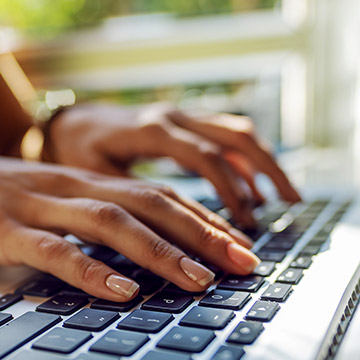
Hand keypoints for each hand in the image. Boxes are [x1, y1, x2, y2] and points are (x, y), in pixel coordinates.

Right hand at [0, 154, 260, 299]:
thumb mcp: (52, 205)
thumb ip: (94, 223)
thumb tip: (145, 258)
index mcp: (87, 183)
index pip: (159, 196)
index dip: (205, 220)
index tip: (244, 248)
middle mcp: (72, 189)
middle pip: (149, 204)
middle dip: (203, 234)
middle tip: (244, 265)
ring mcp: (39, 209)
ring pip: (110, 223)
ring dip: (160, 251)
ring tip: (198, 280)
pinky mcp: (5, 232)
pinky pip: (54, 251)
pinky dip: (91, 270)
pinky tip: (121, 289)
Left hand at [45, 103, 301, 226]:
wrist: (67, 121)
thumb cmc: (75, 153)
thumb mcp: (91, 177)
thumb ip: (125, 200)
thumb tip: (154, 244)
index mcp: (151, 130)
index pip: (205, 158)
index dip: (229, 191)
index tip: (244, 224)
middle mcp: (173, 116)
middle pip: (234, 139)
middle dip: (266, 172)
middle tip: (291, 205)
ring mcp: (182, 116)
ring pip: (237, 132)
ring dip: (265, 163)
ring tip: (287, 198)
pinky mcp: (185, 123)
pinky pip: (227, 135)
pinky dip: (247, 161)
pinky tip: (256, 189)